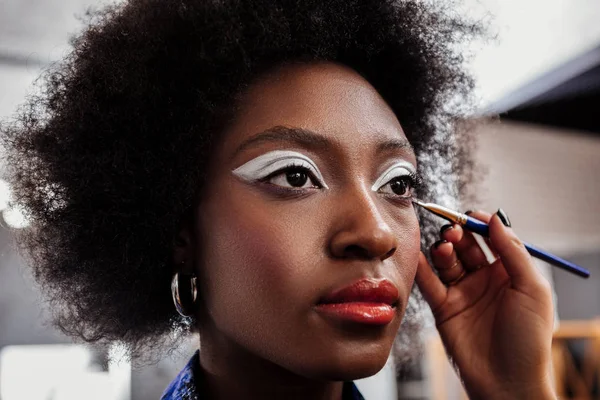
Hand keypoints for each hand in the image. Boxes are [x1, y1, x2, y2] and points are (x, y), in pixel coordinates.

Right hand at [414, 210, 555, 399]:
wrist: (507, 382)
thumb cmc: (528, 340)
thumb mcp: (531, 289)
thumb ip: (512, 251)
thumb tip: (496, 218)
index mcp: (509, 273)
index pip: (492, 238)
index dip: (480, 224)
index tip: (470, 215)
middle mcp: (484, 280)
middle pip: (466, 246)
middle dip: (458, 234)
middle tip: (452, 230)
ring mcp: (463, 293)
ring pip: (447, 261)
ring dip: (443, 249)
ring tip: (444, 249)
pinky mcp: (443, 307)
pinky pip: (430, 282)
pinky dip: (422, 267)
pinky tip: (420, 256)